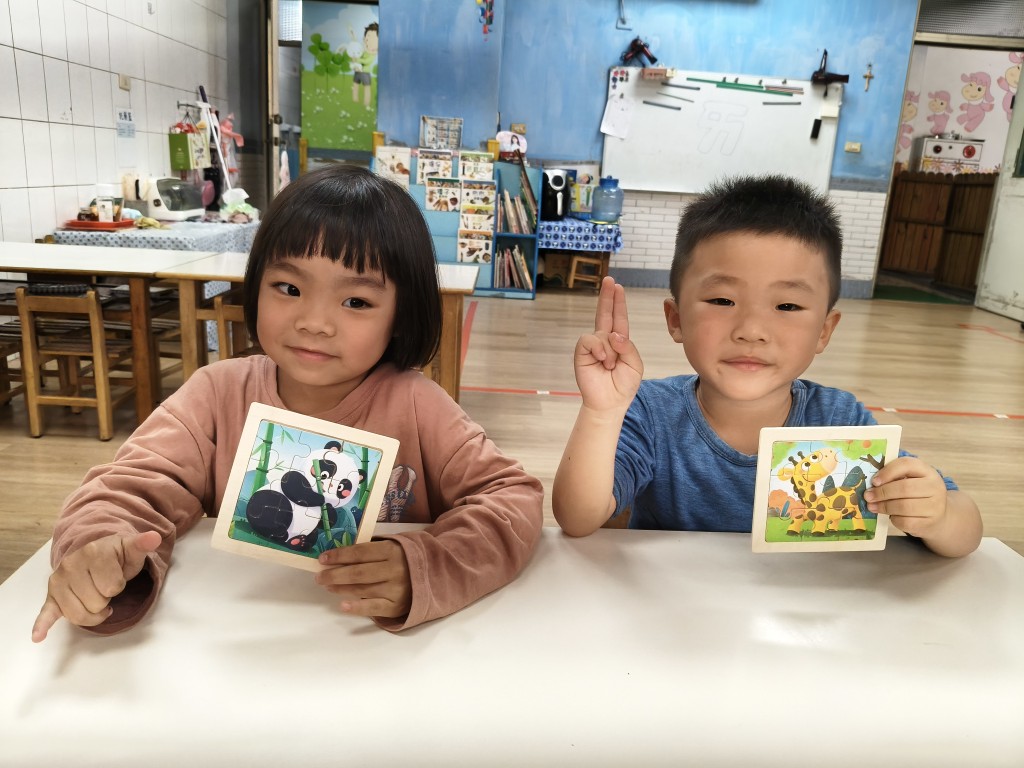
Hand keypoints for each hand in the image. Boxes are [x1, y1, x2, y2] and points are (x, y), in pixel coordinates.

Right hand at [32, 531, 161, 642]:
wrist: (94, 551)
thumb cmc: (116, 555)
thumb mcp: (131, 549)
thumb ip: (143, 544)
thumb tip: (154, 538)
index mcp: (93, 552)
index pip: (112, 587)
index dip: (119, 585)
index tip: (117, 576)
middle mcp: (71, 565)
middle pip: (95, 603)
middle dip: (106, 599)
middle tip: (106, 587)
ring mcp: (59, 581)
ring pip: (78, 615)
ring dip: (92, 613)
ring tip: (96, 598)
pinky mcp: (51, 595)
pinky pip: (46, 612)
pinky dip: (42, 625)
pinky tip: (38, 636)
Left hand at [315, 540, 411, 618]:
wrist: (435, 574)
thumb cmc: (407, 558)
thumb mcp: (395, 546)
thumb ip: (373, 549)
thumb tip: (341, 555)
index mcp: (392, 550)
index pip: (360, 553)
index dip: (339, 556)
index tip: (322, 559)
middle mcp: (394, 569)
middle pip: (358, 573)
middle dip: (335, 574)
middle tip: (319, 576)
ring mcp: (396, 589)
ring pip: (362, 589)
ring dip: (341, 588)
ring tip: (328, 586)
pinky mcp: (397, 606)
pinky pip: (374, 608)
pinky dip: (357, 607)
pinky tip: (343, 605)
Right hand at [574, 276, 643, 412]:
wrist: (609, 402)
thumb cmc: (623, 385)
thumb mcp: (635, 365)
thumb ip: (628, 347)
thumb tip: (613, 334)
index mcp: (619, 342)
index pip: (619, 318)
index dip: (618, 302)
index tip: (617, 286)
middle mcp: (605, 340)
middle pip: (605, 313)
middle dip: (607, 296)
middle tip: (609, 280)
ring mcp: (593, 346)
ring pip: (603, 332)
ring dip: (610, 348)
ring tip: (610, 365)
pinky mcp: (582, 352)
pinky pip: (591, 340)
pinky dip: (599, 349)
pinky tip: (602, 361)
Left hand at [863, 457, 947, 538]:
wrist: (937, 516)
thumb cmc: (917, 494)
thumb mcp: (910, 480)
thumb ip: (894, 477)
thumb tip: (871, 484)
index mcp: (927, 471)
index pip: (907, 465)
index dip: (888, 472)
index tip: (874, 481)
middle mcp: (935, 487)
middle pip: (904, 488)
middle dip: (882, 492)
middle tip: (868, 496)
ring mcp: (935, 506)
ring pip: (904, 506)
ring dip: (884, 506)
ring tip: (872, 506)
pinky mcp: (930, 523)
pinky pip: (906, 521)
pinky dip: (894, 519)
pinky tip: (890, 516)